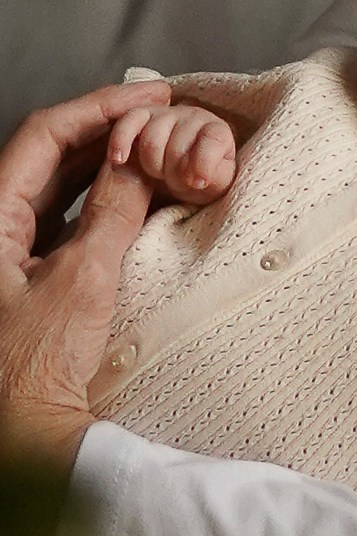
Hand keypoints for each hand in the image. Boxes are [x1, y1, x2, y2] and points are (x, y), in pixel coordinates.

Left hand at [0, 80, 167, 463]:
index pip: (43, 136)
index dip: (98, 108)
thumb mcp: (82, 284)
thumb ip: (112, 214)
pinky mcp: (23, 278)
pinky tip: (134, 193)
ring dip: (104, 161)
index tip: (149, 96)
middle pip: (48, 156)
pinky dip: (99, 198)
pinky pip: (61, 217)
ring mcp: (5, 253)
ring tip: (155, 143)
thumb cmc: (32, 371)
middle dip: (105, 129)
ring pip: (56, 186)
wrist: (18, 439)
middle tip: (162, 111)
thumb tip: (138, 158)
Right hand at [110, 100, 236, 203]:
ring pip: (152, 142)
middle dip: (174, 173)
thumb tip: (197, 178)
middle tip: (176, 183)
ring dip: (152, 166)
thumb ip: (213, 179)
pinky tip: (119, 159)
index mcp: (216, 131)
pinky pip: (128, 122)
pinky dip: (121, 140)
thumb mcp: (214, 185)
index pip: (212, 141)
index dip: (203, 163)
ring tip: (158, 176)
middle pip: (177, 147)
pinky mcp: (139, 117)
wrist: (178, 171)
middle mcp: (193, 116)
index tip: (198, 182)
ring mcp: (165, 114)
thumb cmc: (198, 178)